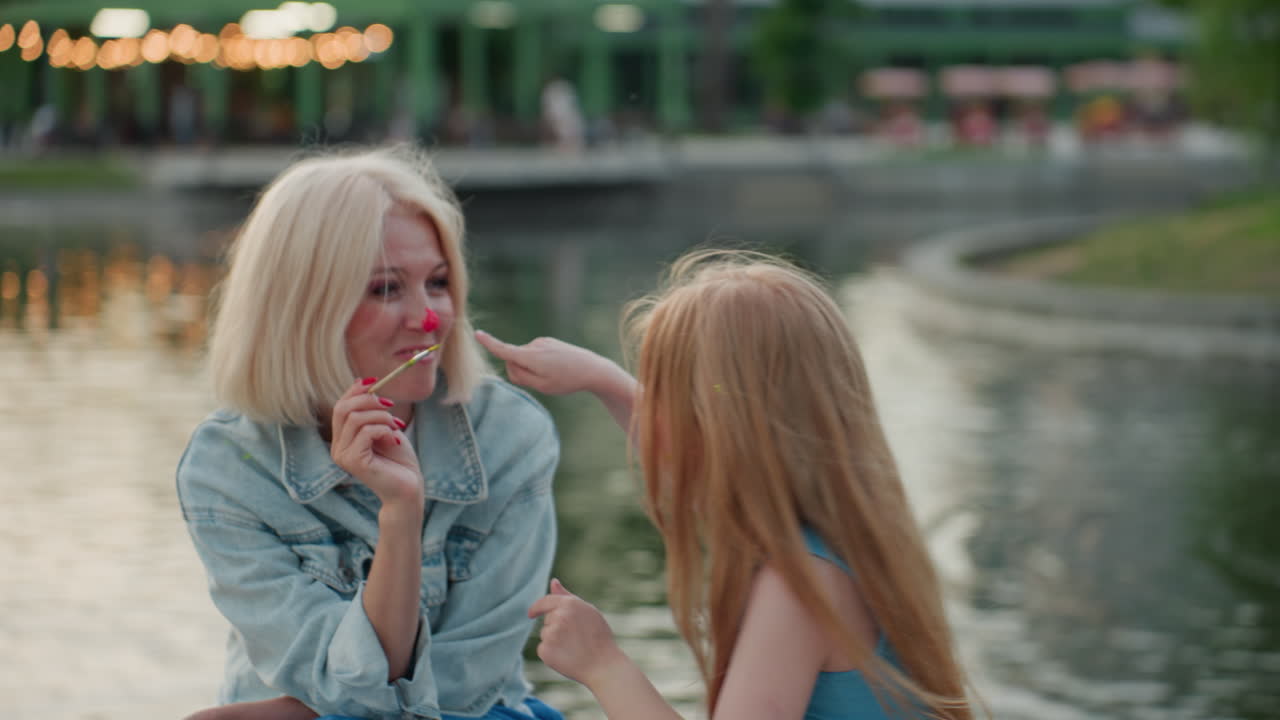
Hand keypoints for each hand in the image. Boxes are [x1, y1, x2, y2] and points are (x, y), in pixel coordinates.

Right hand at [329, 379, 422, 507]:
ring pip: (356, 418)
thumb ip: (371, 410)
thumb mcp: (385, 427)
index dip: (355, 391)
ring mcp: (343, 456)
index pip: (340, 406)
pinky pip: (366, 432)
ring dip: (381, 417)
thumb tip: (362, 382)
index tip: (375, 382)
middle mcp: (337, 448)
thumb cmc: (399, 460)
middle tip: (390, 405)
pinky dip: (384, 430)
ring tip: (396, 427)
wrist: (409, 488)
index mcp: (342, 439)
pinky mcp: (353, 462)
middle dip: (369, 400)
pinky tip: (396, 440)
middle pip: (342, 409)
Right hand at [476, 330, 615, 395]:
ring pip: (524, 358)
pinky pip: (534, 355)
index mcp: (531, 356)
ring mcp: (542, 342)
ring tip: (555, 374)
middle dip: (520, 372)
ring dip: (532, 368)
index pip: (504, 349)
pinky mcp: (548, 341)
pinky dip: (539, 363)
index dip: (489, 343)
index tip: (476, 333)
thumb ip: (521, 375)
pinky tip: (558, 367)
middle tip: (543, 381)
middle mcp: (534, 345)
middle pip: (513, 361)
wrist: (592, 368)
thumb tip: (510, 362)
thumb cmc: (567, 381)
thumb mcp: (542, 385)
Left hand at [528, 579, 627, 688]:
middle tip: (577, 637)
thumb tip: (553, 581)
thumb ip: (567, 596)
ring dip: (554, 640)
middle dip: (557, 626)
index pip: (544, 601)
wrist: (603, 665)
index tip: (531, 614)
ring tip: (574, 647)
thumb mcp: (587, 611)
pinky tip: (567, 657)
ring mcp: (550, 634)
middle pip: (547, 619)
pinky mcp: (545, 651)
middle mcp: (558, 617)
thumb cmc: (598, 637)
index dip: (536, 608)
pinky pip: (543, 649)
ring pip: (545, 634)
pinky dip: (551, 654)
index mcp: (569, 603)